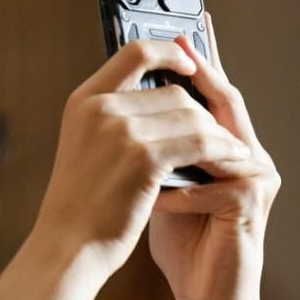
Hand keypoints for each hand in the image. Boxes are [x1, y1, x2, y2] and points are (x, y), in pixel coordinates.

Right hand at [34, 40, 250, 281]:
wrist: (67, 247)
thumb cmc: (81, 206)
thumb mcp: (87, 148)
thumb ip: (115, 118)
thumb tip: (164, 101)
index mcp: (84, 100)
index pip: (135, 53)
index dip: (168, 52)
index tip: (190, 63)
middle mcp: (100, 107)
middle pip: (173, 91)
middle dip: (204, 113)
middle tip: (221, 131)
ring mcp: (121, 130)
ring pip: (192, 115)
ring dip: (218, 134)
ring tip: (232, 149)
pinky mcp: (143, 157)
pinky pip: (199, 142)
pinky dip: (220, 150)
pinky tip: (231, 159)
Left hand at [149, 14, 279, 299]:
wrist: (206, 293)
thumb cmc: (185, 240)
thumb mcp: (164, 182)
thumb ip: (158, 147)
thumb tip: (127, 106)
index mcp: (230, 147)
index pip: (215, 94)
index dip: (201, 61)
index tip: (181, 29)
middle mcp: (251, 155)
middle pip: (226, 102)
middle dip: (197, 76)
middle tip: (171, 52)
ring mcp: (257, 178)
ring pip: (218, 138)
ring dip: (179, 135)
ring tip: (145, 118)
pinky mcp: (252, 203)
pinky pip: (212, 184)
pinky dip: (180, 189)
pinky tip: (154, 194)